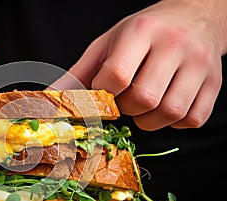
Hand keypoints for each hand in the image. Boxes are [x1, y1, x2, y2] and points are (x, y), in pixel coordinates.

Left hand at [67, 0, 226, 129]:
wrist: (194, 17)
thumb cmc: (144, 32)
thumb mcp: (107, 44)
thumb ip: (79, 74)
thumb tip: (50, 100)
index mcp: (142, 31)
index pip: (116, 76)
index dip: (104, 93)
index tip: (104, 91)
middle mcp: (175, 45)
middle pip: (143, 98)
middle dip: (126, 108)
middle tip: (125, 98)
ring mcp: (200, 64)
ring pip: (169, 113)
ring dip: (149, 119)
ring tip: (144, 103)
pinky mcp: (215, 83)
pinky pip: (192, 119)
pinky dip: (173, 122)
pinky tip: (165, 105)